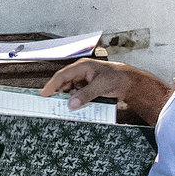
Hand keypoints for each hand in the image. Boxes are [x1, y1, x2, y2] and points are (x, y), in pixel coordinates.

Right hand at [39, 58, 171, 120]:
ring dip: (68, 99)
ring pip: (70, 90)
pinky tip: (76, 108)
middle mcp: (81, 73)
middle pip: (64, 83)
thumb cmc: (117, 78)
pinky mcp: (88, 88)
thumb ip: (86, 95)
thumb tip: (72, 104)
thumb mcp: (101, 86)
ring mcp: (84, 80)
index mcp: (82, 66)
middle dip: (58, 94)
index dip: (52, 85)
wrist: (130, 82)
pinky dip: (76, 101)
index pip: (62, 75)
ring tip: (65, 108)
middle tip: (52, 105)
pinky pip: (77, 95)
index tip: (44, 94)